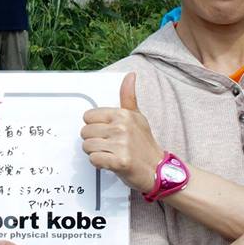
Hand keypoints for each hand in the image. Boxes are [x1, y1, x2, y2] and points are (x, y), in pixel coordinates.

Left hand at [81, 73, 163, 192]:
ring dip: (95, 153)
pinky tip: (110, 163)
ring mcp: (121, 144)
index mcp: (123, 114)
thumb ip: (128, 96)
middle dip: (93, 141)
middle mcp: (121, 127)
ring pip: (87, 146)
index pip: (88, 116)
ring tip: (109, 154)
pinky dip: (99, 164)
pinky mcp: (120, 161)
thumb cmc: (144, 143)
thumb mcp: (137, 116)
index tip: (105, 132)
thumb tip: (130, 75)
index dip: (94, 126)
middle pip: (85, 132)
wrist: (157, 169)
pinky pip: (94, 159)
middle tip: (108, 146)